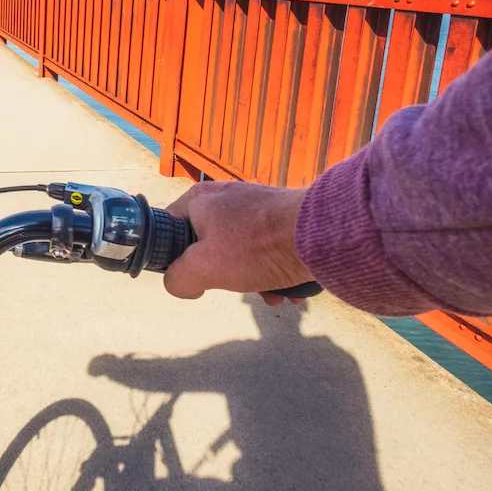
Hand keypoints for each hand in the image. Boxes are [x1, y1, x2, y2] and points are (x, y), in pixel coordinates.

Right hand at [162, 182, 311, 306]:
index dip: (173, 257)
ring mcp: (255, 205)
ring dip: (251, 279)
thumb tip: (181, 284)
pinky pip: (266, 248)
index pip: (168, 228)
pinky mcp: (281, 216)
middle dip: (221, 275)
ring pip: (239, 250)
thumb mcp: (202, 270)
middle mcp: (225, 196)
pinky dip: (272, 270)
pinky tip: (287, 289)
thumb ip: (177, 279)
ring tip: (270, 295)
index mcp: (199, 199)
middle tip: (234, 287)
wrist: (323, 234)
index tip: (190, 275)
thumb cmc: (257, 247)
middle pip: (207, 244)